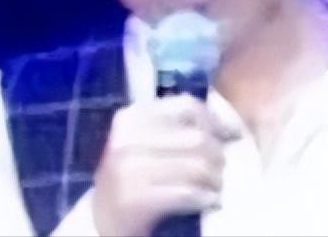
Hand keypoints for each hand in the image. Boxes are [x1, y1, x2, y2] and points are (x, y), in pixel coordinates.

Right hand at [92, 95, 239, 236]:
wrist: (99, 221)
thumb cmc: (131, 177)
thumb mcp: (144, 142)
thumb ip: (176, 127)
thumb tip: (227, 127)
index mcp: (131, 117)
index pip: (186, 106)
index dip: (214, 121)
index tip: (227, 136)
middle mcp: (127, 139)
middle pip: (197, 138)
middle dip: (217, 156)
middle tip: (220, 170)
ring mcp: (129, 169)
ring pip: (196, 166)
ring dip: (214, 180)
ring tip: (215, 187)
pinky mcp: (136, 199)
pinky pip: (188, 193)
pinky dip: (205, 197)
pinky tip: (207, 201)